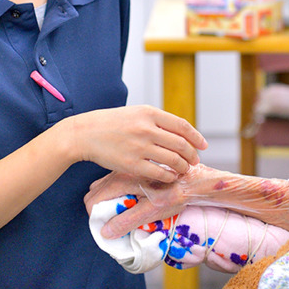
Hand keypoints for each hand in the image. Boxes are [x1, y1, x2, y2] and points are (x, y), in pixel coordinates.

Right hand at [67, 105, 206, 183]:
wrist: (85, 133)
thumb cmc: (112, 123)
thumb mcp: (136, 113)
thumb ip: (157, 121)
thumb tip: (181, 133)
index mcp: (149, 113)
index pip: (182, 126)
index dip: (196, 137)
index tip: (203, 145)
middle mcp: (146, 128)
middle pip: (181, 144)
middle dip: (191, 155)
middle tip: (194, 161)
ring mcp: (139, 147)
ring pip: (173, 160)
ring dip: (182, 167)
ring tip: (183, 169)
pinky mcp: (131, 164)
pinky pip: (159, 173)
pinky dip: (169, 176)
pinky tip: (170, 176)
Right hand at [84, 170, 191, 238]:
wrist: (194, 180)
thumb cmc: (176, 194)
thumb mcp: (152, 210)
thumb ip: (128, 220)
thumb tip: (105, 231)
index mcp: (122, 180)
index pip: (93, 199)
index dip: (94, 216)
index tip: (103, 227)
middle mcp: (122, 172)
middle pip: (95, 192)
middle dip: (98, 208)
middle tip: (110, 221)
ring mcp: (127, 170)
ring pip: (104, 186)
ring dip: (106, 201)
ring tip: (119, 213)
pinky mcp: (133, 171)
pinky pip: (114, 183)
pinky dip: (114, 194)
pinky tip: (128, 202)